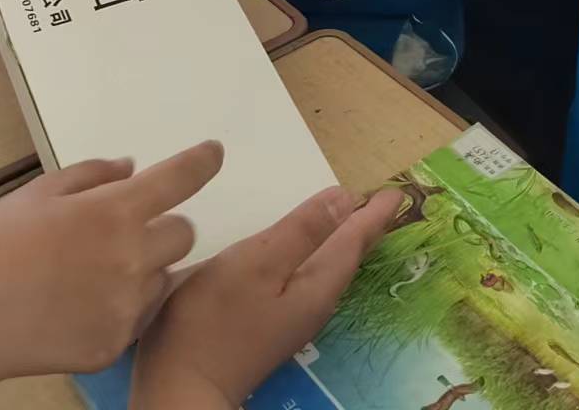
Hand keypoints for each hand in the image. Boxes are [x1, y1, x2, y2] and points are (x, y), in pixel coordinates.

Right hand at [0, 142, 223, 381]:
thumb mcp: (38, 193)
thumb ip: (93, 176)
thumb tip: (133, 170)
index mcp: (112, 213)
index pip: (179, 180)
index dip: (201, 162)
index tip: (214, 153)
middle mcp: (130, 261)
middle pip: (183, 233)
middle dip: (163, 224)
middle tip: (124, 227)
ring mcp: (124, 309)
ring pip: (162, 277)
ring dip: (143, 267)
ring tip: (89, 271)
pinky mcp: (112, 346)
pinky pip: (137, 316)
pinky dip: (122, 305)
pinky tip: (78, 303)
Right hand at [133, 187, 398, 407]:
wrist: (183, 385)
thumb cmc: (216, 318)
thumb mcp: (260, 262)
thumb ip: (303, 231)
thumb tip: (346, 198)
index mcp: (317, 286)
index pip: (354, 242)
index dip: (373, 215)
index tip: (395, 192)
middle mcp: (313, 304)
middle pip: (346, 259)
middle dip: (364, 229)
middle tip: (383, 204)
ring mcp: (292, 318)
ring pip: (328, 270)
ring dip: (342, 242)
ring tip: (351, 221)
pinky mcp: (270, 324)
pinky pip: (308, 278)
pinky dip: (316, 256)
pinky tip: (304, 254)